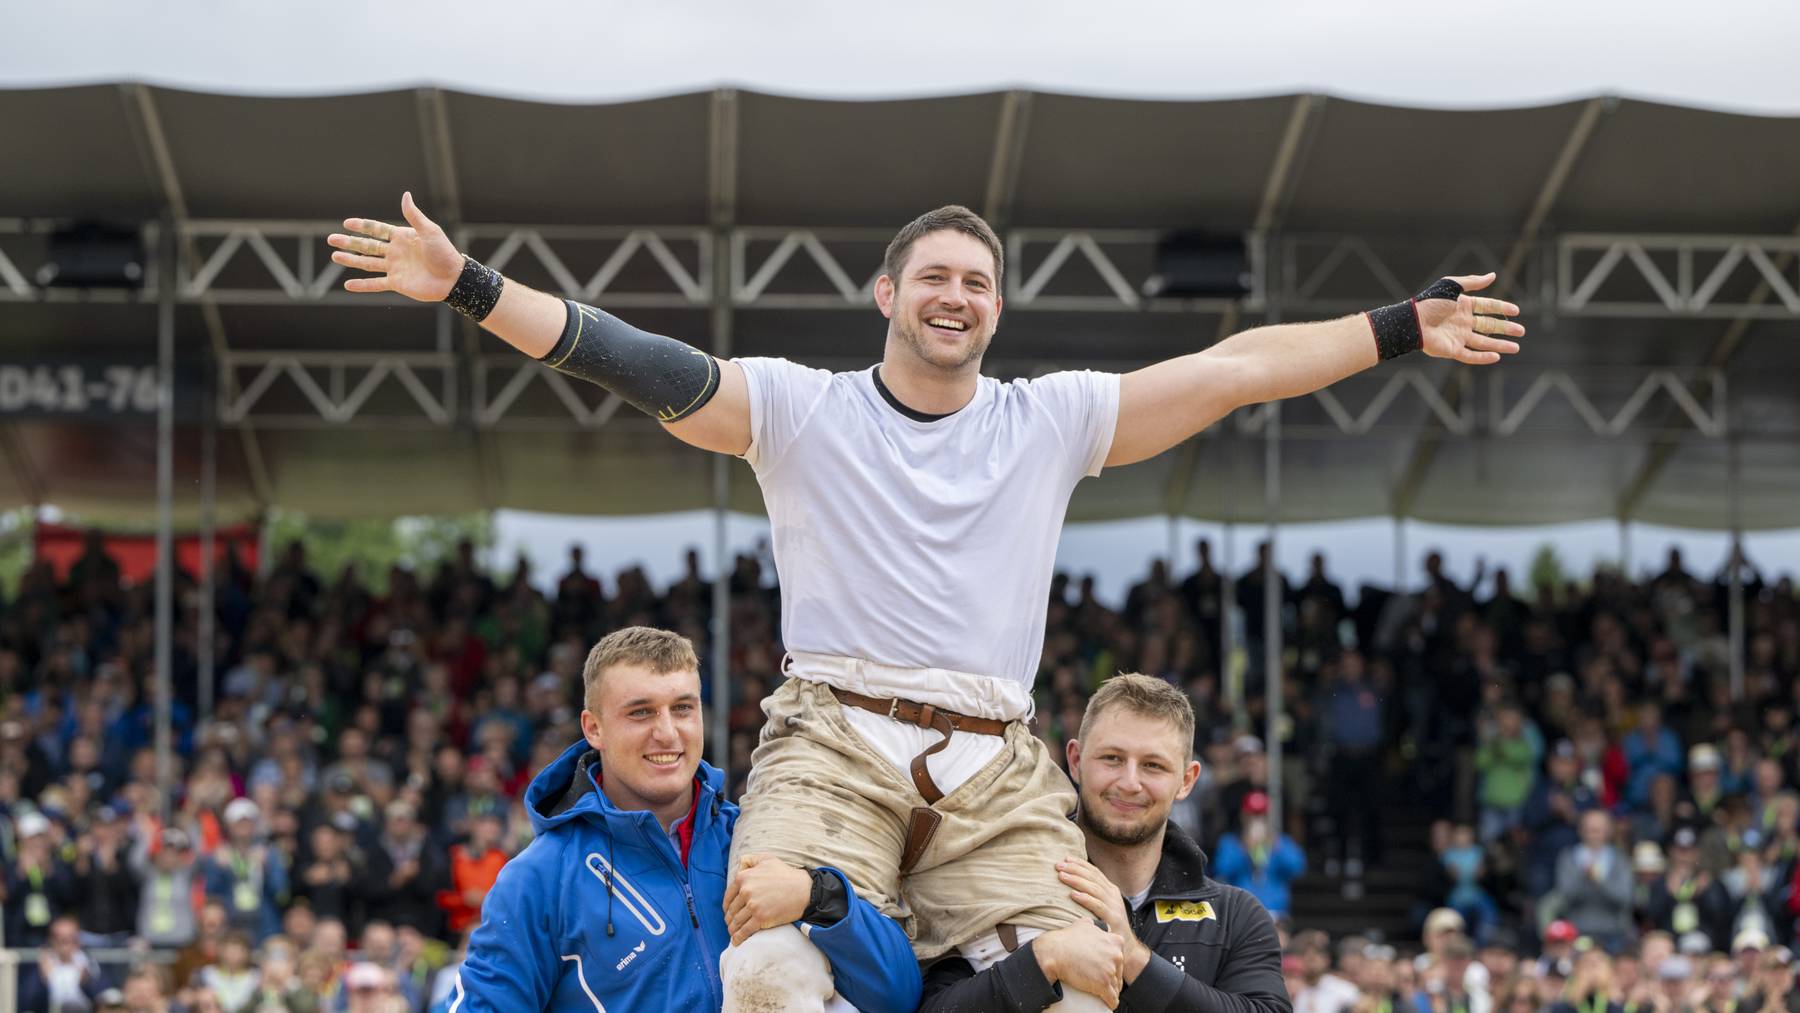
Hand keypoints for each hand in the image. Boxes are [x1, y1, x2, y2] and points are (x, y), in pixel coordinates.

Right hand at [327, 192, 464, 300]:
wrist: (453, 278)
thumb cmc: (444, 252)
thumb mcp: (429, 231)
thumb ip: (414, 216)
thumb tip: (405, 195)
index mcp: (402, 237)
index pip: (377, 229)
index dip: (362, 226)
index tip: (346, 223)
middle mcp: (395, 252)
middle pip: (367, 246)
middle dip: (349, 242)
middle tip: (331, 239)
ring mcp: (394, 268)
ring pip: (367, 263)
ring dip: (351, 260)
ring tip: (334, 256)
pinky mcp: (397, 283)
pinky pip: (376, 284)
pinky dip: (362, 285)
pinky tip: (347, 285)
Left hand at [723, 853, 811, 945]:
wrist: (804, 890)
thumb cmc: (786, 874)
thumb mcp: (767, 859)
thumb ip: (751, 859)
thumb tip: (740, 864)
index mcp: (744, 877)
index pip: (729, 896)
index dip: (727, 906)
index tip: (728, 912)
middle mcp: (746, 891)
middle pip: (732, 910)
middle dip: (730, 919)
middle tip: (731, 924)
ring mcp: (753, 905)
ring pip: (736, 921)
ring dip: (732, 929)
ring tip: (733, 933)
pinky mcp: (761, 918)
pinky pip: (744, 931)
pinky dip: (738, 938)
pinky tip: (736, 941)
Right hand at [1033, 920, 1124, 1007]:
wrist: (1054, 952)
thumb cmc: (1067, 939)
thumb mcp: (1084, 925)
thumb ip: (1095, 925)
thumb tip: (1094, 923)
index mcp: (1115, 941)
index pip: (1119, 959)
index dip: (1111, 965)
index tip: (1103, 969)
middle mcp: (1116, 955)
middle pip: (1119, 973)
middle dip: (1111, 978)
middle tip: (1099, 980)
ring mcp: (1110, 970)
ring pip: (1116, 987)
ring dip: (1110, 991)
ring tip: (1101, 992)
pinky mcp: (1102, 984)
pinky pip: (1112, 999)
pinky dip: (1110, 1002)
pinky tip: (1107, 1003)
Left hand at [1058, 857, 1150, 982]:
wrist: (1125, 945)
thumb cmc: (1108, 925)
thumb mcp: (1101, 906)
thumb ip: (1091, 895)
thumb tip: (1070, 885)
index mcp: (1110, 889)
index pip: (1094, 872)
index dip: (1080, 864)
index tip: (1066, 858)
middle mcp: (1112, 894)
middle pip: (1092, 877)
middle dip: (1075, 869)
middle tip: (1059, 865)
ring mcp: (1114, 905)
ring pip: (1094, 888)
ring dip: (1076, 880)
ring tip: (1062, 876)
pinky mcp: (1112, 918)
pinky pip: (1097, 906)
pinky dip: (1085, 898)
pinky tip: (1073, 894)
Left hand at [1417, 273, 1523, 364]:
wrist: (1412, 321)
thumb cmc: (1429, 301)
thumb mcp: (1451, 286)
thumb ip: (1472, 282)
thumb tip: (1493, 276)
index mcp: (1463, 306)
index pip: (1487, 307)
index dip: (1502, 308)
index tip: (1516, 311)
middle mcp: (1462, 322)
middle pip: (1489, 325)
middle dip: (1505, 329)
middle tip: (1521, 331)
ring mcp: (1458, 336)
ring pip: (1483, 342)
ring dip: (1500, 345)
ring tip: (1516, 347)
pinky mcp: (1452, 350)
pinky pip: (1470, 355)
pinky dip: (1483, 357)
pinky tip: (1497, 357)